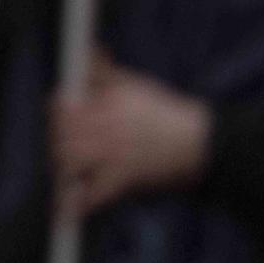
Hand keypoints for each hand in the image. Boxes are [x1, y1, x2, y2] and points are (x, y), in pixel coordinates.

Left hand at [53, 59, 211, 215]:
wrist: (206, 144)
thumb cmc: (167, 115)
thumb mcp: (136, 86)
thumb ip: (105, 72)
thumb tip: (87, 48)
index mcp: (109, 102)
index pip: (64, 105)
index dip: (58, 110)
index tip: (59, 114)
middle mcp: (108, 127)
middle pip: (62, 134)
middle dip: (57, 141)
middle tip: (61, 149)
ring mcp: (114, 154)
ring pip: (69, 161)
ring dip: (63, 169)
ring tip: (65, 177)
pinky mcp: (123, 179)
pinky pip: (92, 195)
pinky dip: (76, 207)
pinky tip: (65, 214)